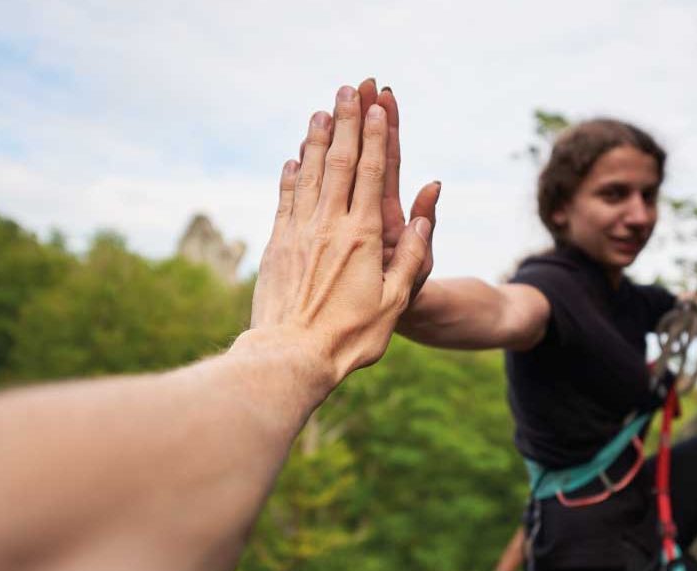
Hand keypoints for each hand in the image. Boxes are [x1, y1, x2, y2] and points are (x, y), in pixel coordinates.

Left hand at [248, 84, 432, 378]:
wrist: (290, 356)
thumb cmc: (349, 336)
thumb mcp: (394, 302)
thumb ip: (409, 257)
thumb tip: (421, 218)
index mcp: (362, 237)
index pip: (370, 174)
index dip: (375, 137)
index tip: (377, 106)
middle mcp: (328, 226)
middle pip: (338, 162)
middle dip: (345, 123)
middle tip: (348, 89)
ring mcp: (298, 233)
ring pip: (308, 174)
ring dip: (315, 140)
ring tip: (321, 111)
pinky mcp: (276, 246)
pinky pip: (285, 200)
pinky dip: (291, 175)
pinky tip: (294, 159)